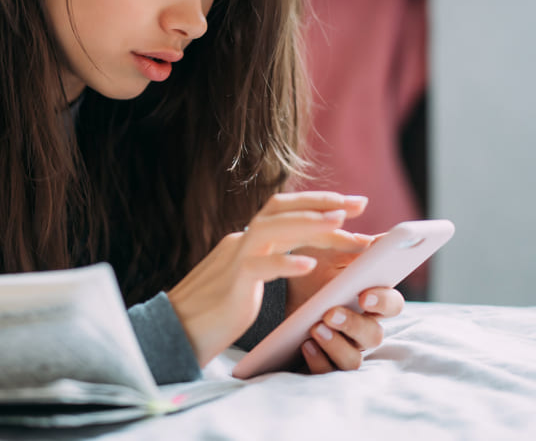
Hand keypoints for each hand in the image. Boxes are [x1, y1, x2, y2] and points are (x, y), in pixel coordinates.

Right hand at [166, 191, 369, 366]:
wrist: (176, 331)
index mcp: (246, 240)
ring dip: (308, 223)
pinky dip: (285, 263)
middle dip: (323, 204)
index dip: (319, 205)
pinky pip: (259, 266)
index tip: (352, 206)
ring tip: (341, 224)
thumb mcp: (246, 278)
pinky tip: (310, 265)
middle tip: (359, 204)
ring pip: (271, 229)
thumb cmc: (214, 311)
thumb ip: (266, 261)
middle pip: (282, 209)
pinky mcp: (232, 283)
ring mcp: (235, 259)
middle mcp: (241, 241)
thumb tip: (298, 254)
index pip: (284, 211)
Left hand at [287, 236, 405, 373]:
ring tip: (316, 327)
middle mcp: (363, 328)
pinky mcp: (324, 363)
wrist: (277, 294)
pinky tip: (306, 344)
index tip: (365, 294)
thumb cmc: (310, 272)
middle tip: (331, 312)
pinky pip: (328, 371)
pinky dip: (318, 359)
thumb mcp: (326, 253)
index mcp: (372, 300)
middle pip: (374, 335)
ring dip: (336, 344)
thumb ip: (351, 247)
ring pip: (353, 359)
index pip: (393, 305)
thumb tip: (377, 240)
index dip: (384, 301)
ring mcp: (345, 348)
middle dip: (354, 324)